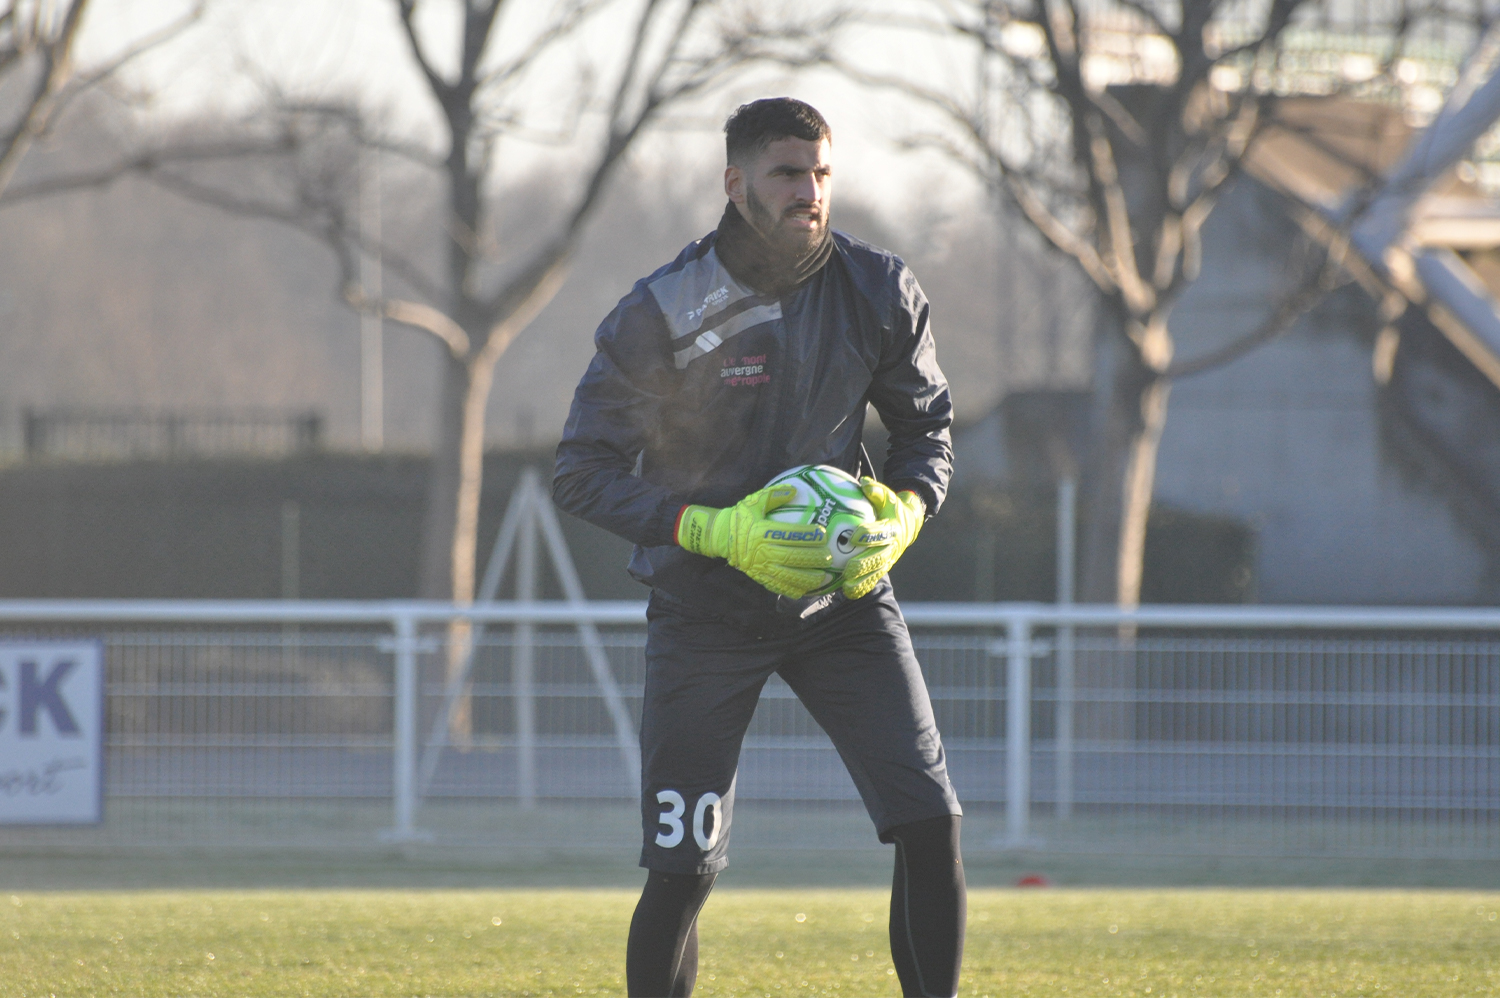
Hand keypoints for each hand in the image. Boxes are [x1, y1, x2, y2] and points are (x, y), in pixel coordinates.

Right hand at [676, 484, 833, 597]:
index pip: (788, 534)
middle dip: (812, 558)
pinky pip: (778, 586)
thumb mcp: (754, 501)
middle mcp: (762, 551)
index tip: (822, 534)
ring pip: (787, 575)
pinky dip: (792, 589)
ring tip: (823, 577)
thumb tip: (794, 490)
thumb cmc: (741, 517)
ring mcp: (760, 566)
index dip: (807, 535)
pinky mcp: (759, 577)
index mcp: (761, 531)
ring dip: (807, 577)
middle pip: (791, 556)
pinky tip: (807, 589)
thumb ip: (774, 495)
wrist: (720, 537)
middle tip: (829, 557)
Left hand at [841, 479, 924, 598]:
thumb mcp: (887, 496)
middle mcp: (893, 546)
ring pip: (876, 572)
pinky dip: (862, 588)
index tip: (853, 536)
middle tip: (848, 569)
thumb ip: (876, 490)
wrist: (910, 524)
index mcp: (893, 528)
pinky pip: (873, 580)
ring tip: (846, 586)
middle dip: (864, 564)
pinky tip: (847, 593)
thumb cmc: (891, 508)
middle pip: (879, 557)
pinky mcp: (885, 567)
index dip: (869, 534)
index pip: (881, 532)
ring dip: (862, 581)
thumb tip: (863, 483)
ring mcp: (889, 559)